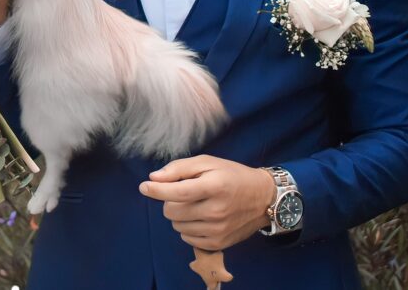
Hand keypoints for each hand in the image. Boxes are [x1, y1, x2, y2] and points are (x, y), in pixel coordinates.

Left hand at [139, 155, 275, 251]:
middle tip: (182, 193)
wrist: (263, 198)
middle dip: (169, 201)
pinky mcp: (219, 243)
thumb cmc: (232, 175)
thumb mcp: (208, 162)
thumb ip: (179, 168)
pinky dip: (187, 228)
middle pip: (172, 211)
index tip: (144, 187)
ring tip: (195, 204)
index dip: (156, 190)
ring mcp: (218, 229)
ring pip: (177, 226)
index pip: (177, 192)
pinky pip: (187, 238)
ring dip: (179, 215)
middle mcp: (217, 210)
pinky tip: (200, 217)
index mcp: (214, 186)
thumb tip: (153, 178)